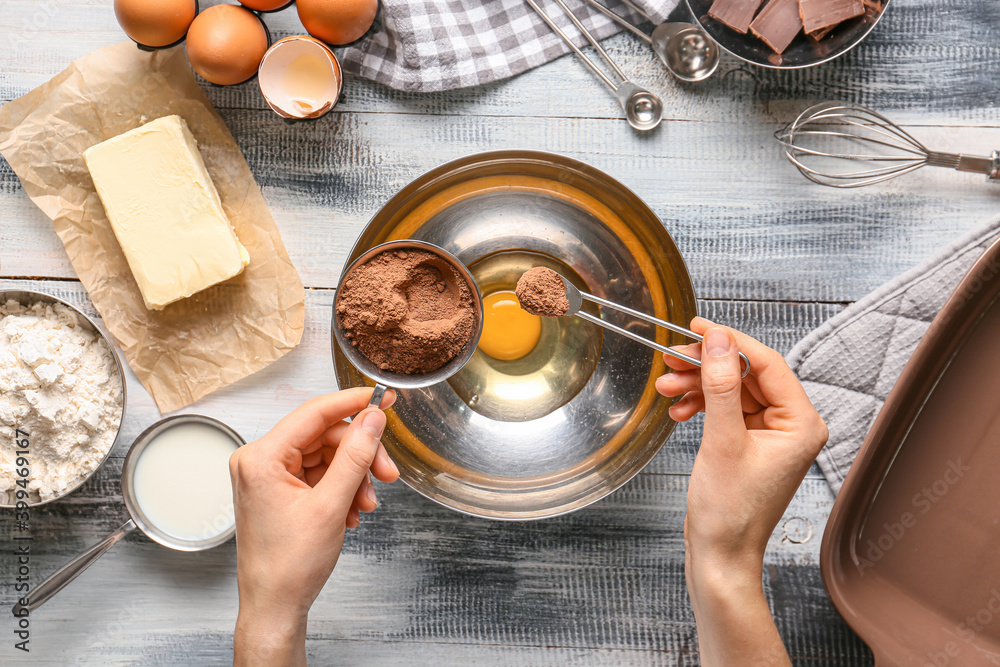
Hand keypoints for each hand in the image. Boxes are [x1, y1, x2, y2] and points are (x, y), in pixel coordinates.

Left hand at [230, 388, 398, 666]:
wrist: (275, 607)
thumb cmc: (288, 567)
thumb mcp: (331, 505)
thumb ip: (355, 456)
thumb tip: (372, 420)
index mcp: (261, 458)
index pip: (315, 412)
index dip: (353, 403)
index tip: (383, 398)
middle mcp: (259, 461)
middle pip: (325, 436)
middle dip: (359, 456)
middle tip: (387, 474)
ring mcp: (268, 476)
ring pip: (327, 456)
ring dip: (353, 477)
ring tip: (365, 505)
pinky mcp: (279, 491)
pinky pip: (320, 474)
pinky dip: (341, 489)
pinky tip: (350, 512)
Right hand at [655, 317, 827, 665]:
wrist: (719, 555)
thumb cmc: (729, 513)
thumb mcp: (722, 441)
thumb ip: (720, 386)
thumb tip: (719, 341)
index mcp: (801, 423)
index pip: (767, 364)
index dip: (731, 341)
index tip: (698, 326)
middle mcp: (791, 425)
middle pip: (746, 374)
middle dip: (706, 366)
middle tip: (673, 358)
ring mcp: (770, 435)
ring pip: (731, 389)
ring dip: (698, 385)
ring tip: (667, 386)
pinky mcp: (748, 443)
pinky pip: (724, 409)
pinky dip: (700, 404)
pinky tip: (678, 409)